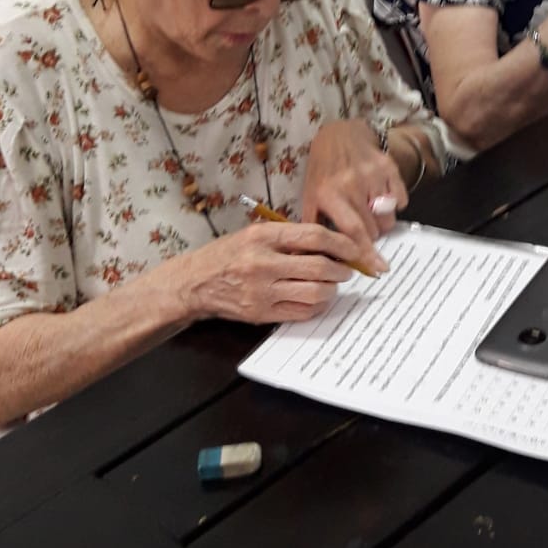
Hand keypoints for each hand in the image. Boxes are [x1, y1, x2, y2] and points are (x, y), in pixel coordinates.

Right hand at [176, 220, 364, 323]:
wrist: (194, 283)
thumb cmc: (227, 255)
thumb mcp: (254, 234)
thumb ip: (288, 237)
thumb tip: (329, 244)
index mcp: (263, 236)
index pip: (314, 236)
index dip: (341, 243)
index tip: (354, 248)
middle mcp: (263, 263)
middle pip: (319, 266)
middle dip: (342, 269)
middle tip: (348, 270)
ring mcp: (262, 291)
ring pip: (314, 292)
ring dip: (332, 289)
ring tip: (333, 284)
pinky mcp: (261, 314)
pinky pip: (301, 312)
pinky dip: (317, 306)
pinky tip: (317, 299)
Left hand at [301, 118, 404, 261]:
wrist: (340, 135)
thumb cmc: (323, 170)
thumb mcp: (310, 195)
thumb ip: (315, 226)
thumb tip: (320, 257)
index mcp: (329, 194)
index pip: (352, 231)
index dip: (365, 253)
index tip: (377, 269)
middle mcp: (352, 184)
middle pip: (374, 229)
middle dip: (369, 235)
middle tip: (360, 224)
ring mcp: (373, 175)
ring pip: (388, 219)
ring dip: (381, 222)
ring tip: (368, 209)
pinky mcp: (389, 168)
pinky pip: (401, 202)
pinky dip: (393, 205)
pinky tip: (379, 195)